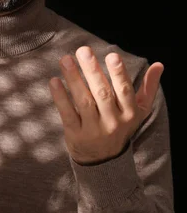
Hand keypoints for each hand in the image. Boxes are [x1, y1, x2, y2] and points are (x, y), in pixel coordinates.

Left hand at [49, 46, 163, 164]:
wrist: (104, 161)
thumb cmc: (121, 127)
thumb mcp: (139, 111)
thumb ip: (148, 87)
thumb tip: (159, 64)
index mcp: (130, 113)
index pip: (124, 91)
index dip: (118, 73)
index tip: (112, 55)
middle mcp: (113, 122)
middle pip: (102, 93)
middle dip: (92, 70)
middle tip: (83, 50)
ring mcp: (94, 130)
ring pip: (84, 101)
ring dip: (74, 79)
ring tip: (66, 59)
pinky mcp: (76, 135)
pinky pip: (68, 114)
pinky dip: (60, 98)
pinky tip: (54, 81)